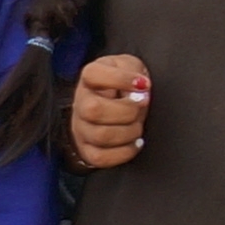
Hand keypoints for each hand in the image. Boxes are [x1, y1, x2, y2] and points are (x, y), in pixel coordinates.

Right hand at [67, 52, 149, 169]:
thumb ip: (134, 70)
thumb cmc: (125, 86)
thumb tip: (141, 89)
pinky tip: (135, 142)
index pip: (93, 74)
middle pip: (93, 109)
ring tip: (138, 125)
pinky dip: (125, 152)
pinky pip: (101, 157)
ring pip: (100, 135)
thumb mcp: (130, 66)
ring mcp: (81, 128)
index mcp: (90, 78)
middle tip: (141, 106)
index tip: (143, 84)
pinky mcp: (88, 150)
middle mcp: (81, 103)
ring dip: (129, 131)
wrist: (115, 107)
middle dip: (126, 110)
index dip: (121, 79)